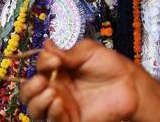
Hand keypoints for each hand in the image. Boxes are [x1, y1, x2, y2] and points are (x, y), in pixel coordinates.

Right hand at [20, 39, 138, 121]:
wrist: (130, 85)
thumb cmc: (110, 65)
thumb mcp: (87, 51)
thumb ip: (66, 52)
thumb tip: (46, 45)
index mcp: (57, 71)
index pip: (37, 69)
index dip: (42, 64)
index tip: (54, 61)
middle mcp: (56, 89)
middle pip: (28, 93)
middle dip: (30, 88)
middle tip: (42, 81)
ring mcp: (63, 106)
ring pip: (35, 110)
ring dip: (37, 102)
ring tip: (51, 93)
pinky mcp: (72, 120)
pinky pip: (53, 121)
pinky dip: (52, 114)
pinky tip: (58, 102)